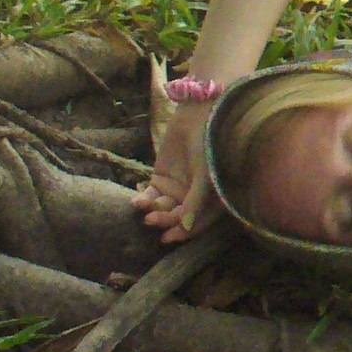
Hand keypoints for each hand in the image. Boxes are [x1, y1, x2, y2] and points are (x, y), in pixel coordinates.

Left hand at [131, 101, 214, 242]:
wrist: (198, 114)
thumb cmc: (210, 146)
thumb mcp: (206, 177)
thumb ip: (194, 203)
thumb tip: (183, 228)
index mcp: (214, 201)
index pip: (198, 224)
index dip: (183, 232)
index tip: (167, 237)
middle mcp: (197, 199)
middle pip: (178, 218)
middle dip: (165, 220)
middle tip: (151, 220)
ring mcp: (179, 189)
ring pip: (163, 208)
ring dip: (153, 210)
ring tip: (143, 207)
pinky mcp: (161, 178)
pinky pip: (150, 195)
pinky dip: (142, 200)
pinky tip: (136, 202)